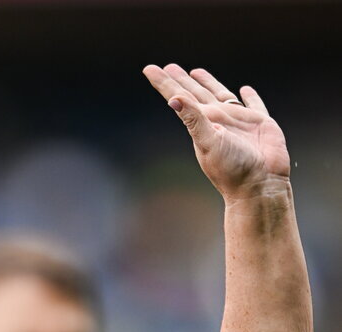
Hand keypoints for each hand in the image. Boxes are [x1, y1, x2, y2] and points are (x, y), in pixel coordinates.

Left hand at [143, 64, 289, 200]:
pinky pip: (254, 104)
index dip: (165, 83)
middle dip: (182, 80)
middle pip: (196, 93)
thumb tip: (172, 99)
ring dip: (209, 83)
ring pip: (221, 95)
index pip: (180, 97)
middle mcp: (218, 120)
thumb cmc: (232, 169)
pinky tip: (244, 89)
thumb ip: (193, 120)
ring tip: (196, 72)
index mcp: (203, 123)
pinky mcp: (261, 123)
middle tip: (169, 67)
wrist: (260, 186)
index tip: (149, 69)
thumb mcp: (209, 142)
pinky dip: (250, 96)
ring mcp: (238, 121)